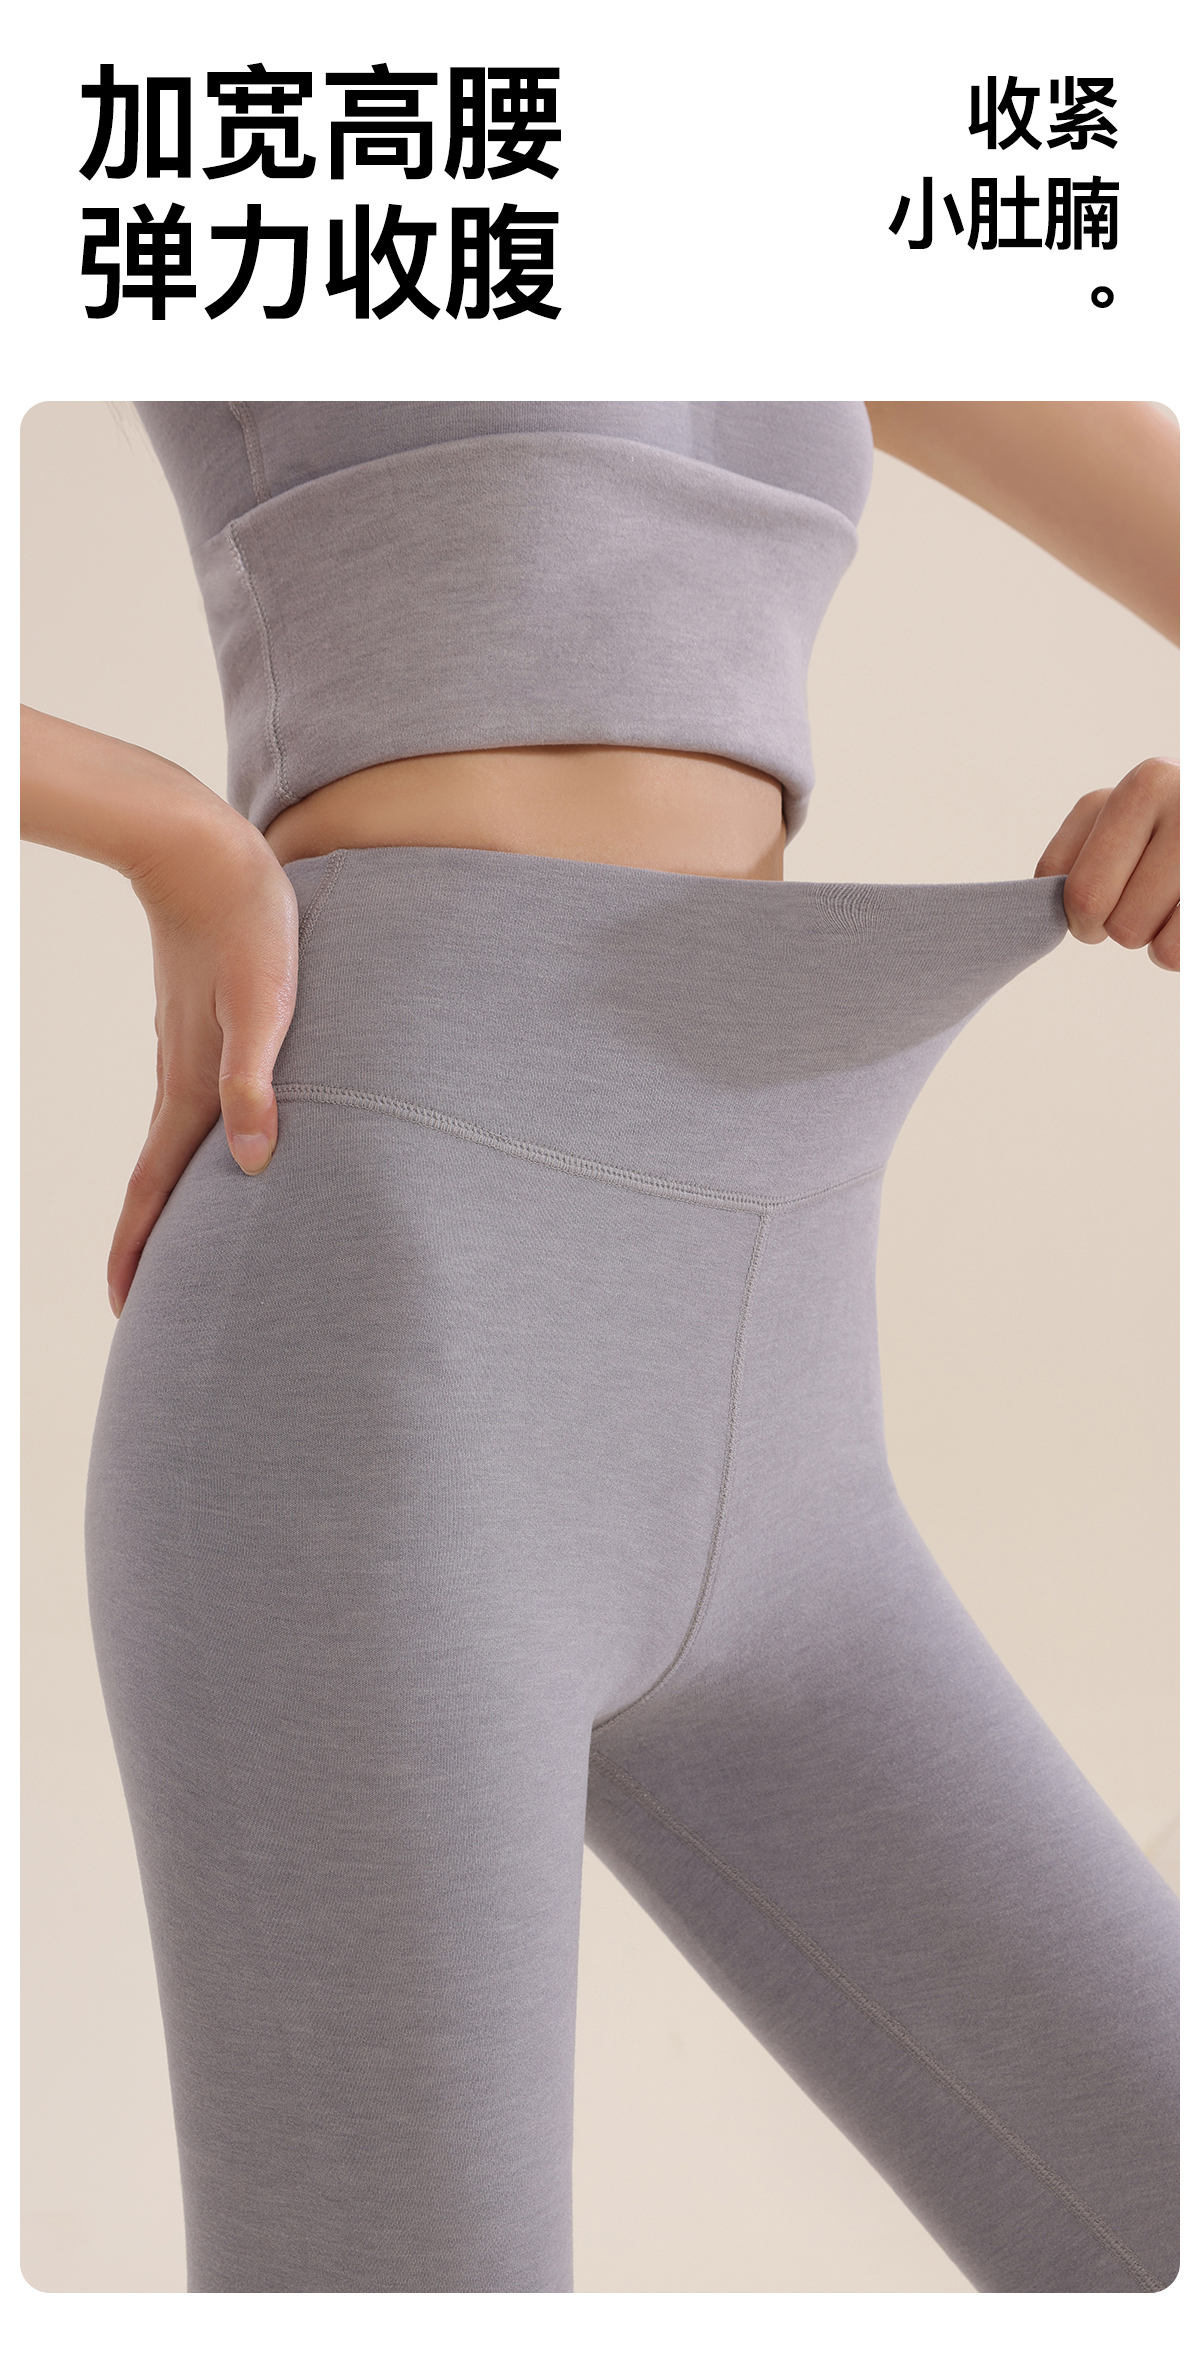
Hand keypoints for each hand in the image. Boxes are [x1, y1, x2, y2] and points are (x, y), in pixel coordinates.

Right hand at [108, 810, 298, 1316]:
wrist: (201, 851)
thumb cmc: (247, 924)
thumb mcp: (266, 1004)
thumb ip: (259, 1083)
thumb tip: (253, 1163)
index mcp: (194, 1087)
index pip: (157, 1187)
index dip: (139, 1249)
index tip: (123, 1305)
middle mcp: (184, 1080)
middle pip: (159, 1178)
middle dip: (149, 1241)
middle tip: (141, 1299)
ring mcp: (188, 1054)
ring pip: (176, 1144)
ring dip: (169, 1196)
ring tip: (175, 1240)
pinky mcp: (200, 1028)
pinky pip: (192, 1108)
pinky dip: (190, 1148)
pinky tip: (213, 1149)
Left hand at [1034, 757, 1178, 972]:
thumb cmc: (1181, 843)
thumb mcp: (1131, 829)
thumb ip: (1079, 858)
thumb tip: (1031, 905)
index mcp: (1143, 786)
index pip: (1067, 880)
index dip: (1076, 912)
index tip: (1104, 900)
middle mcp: (1181, 802)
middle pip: (1094, 909)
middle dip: (1111, 925)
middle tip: (1143, 909)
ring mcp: (1198, 843)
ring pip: (1136, 936)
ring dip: (1152, 939)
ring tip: (1178, 905)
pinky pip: (1173, 953)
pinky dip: (1178, 953)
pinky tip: (1191, 917)